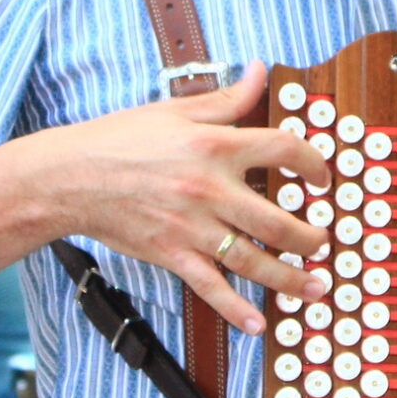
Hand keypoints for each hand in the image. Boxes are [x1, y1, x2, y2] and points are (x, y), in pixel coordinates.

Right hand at [29, 62, 329, 336]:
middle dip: (311, 238)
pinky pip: (211, 287)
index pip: (283, 151)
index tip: (323, 179)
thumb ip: (227, 97)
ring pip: (253, 260)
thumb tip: (261, 71)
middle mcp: (210, 188)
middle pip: (278, 220)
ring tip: (316, 286)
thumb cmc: (119, 139)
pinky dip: (236, 310)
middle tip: (326, 244)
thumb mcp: (176, 109)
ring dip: (290, 278)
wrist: (70, 176)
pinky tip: (257, 325)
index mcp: (215, 145)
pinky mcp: (172, 254)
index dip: (313, 164)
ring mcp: (192, 226)